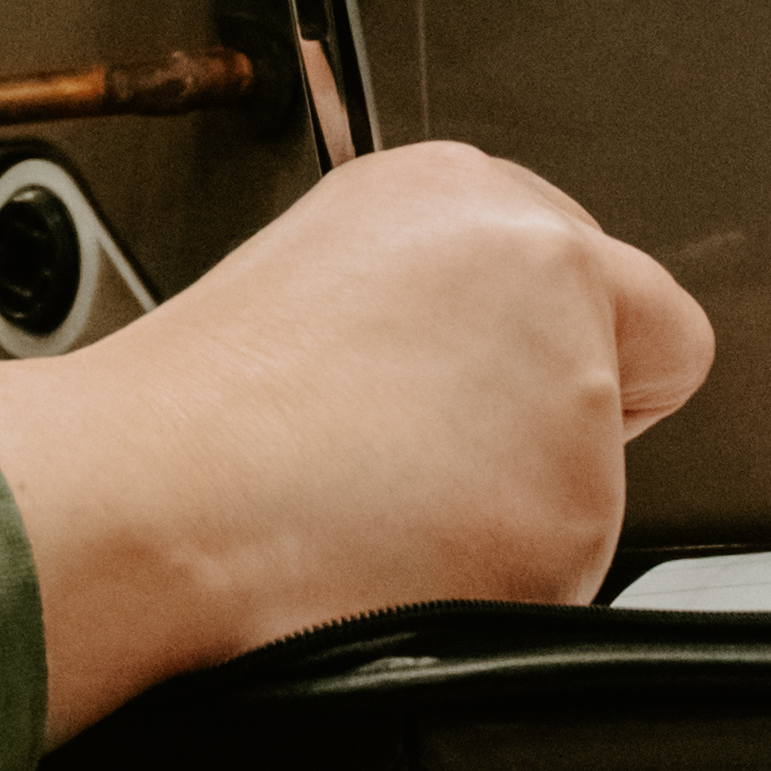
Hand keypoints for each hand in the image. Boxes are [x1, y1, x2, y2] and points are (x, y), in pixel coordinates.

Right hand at [0, 142, 714, 737]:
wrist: (142, 503)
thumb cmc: (184, 421)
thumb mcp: (313, 285)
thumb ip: (429, 298)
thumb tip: (466, 361)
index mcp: (454, 190)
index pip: (588, 268)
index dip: (528, 340)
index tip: (462, 378)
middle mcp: (533, 261)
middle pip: (628, 357)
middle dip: (551, 415)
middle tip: (420, 450)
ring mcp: (569, 383)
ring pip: (596, 474)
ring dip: (513, 506)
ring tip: (378, 501)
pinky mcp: (578, 504)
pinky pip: (568, 568)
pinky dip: (497, 581)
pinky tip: (396, 551)